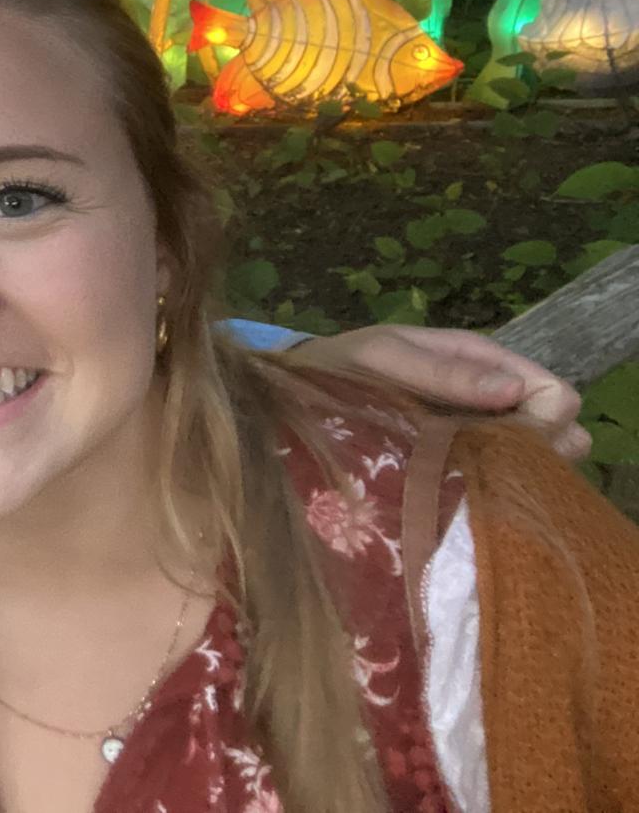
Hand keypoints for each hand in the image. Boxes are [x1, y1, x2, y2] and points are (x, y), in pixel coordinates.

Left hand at [291, 324, 589, 460]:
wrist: (302, 392)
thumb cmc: (341, 367)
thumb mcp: (384, 358)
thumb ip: (443, 372)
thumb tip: (515, 389)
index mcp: (478, 359)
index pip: (551, 393)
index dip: (546, 422)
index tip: (515, 445)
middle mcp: (488, 395)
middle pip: (554, 428)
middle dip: (539, 451)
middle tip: (497, 470)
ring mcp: (475, 429)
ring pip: (531, 456)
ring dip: (519, 471)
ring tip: (481, 485)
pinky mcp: (456, 459)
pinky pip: (496, 473)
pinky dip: (494, 484)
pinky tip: (469, 497)